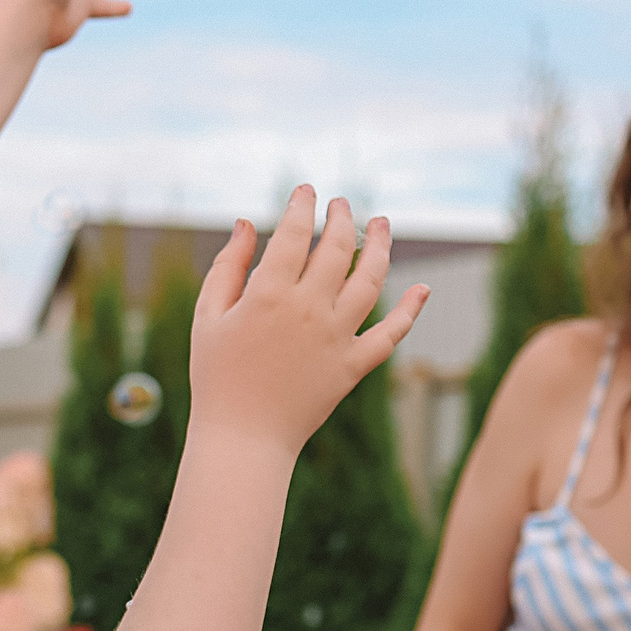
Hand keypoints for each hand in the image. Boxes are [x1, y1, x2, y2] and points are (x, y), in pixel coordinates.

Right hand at [189, 189, 427, 459]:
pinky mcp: (353, 366)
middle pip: (337, 249)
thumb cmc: (216, 376)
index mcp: (269, 295)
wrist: (242, 438)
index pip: (294, 234)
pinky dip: (410, 311)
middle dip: (341, 218)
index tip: (305, 192)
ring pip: (371, 281)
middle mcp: (309, 310)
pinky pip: (390, 334)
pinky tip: (422, 289)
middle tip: (341, 204)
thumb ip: (227, 267)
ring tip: (381, 225)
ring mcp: (336, 337)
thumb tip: (244, 223)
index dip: (301, 206)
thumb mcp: (208, 317)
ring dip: (380, 247)